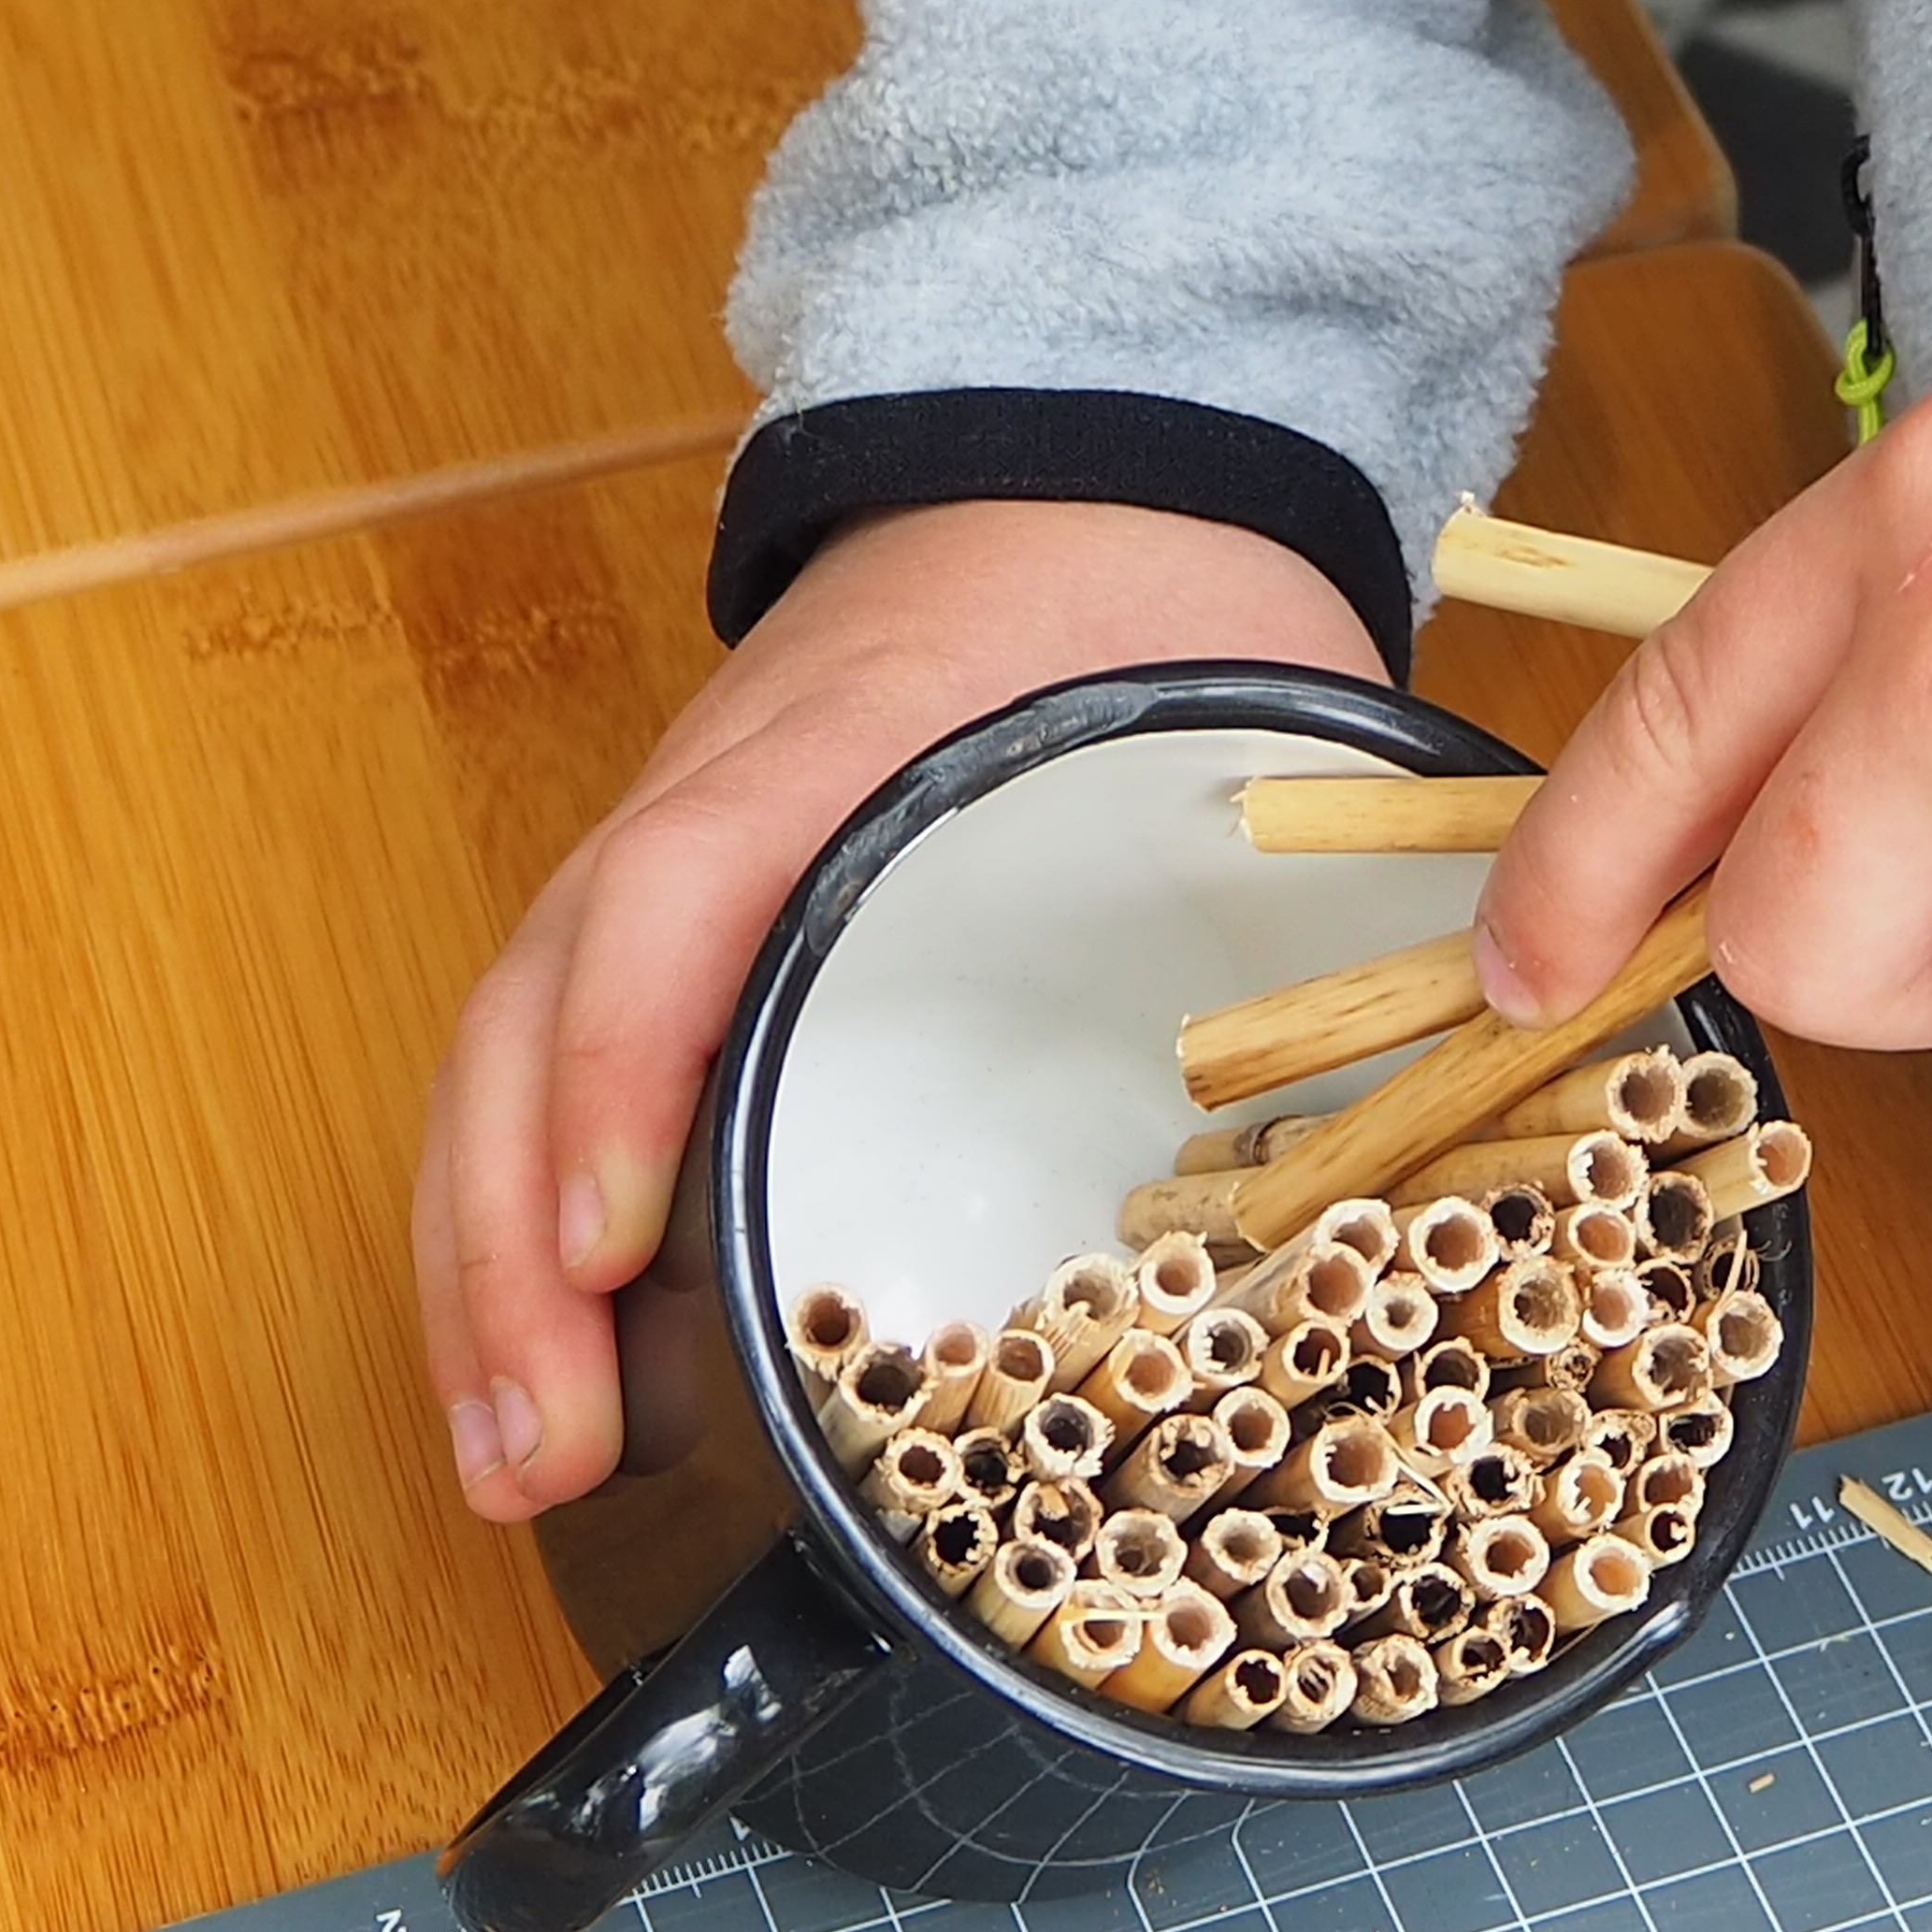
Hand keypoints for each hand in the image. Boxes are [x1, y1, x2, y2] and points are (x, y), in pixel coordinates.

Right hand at [418, 500, 1382, 1516]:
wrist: (1077, 467)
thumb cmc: (1145, 611)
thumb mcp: (1232, 707)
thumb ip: (1303, 880)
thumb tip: (1441, 1092)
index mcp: (844, 748)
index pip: (678, 898)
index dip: (624, 1074)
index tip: (620, 1249)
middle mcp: (710, 816)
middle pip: (541, 1022)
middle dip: (512, 1252)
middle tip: (537, 1454)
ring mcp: (667, 874)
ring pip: (513, 1070)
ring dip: (489, 1278)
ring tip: (516, 1464)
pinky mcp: (671, 935)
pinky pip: (552, 1082)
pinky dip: (528, 1236)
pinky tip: (560, 1384)